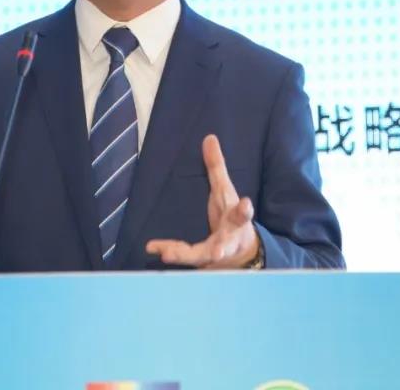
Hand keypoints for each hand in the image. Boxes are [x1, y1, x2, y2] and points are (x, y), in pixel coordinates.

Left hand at [146, 134, 260, 268]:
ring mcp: (214, 254)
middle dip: (220, 248)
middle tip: (216, 252)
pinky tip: (154, 248)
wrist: (239, 252)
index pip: (242, 214)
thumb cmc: (229, 216)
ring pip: (200, 256)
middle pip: (225, 243)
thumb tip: (209, 137)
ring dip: (185, 256)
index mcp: (235, 220)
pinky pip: (183, 258)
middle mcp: (227, 239)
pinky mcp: (201, 261)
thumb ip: (216, 166)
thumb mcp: (224, 190)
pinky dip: (169, 253)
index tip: (246, 204)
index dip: (244, 210)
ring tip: (168, 255)